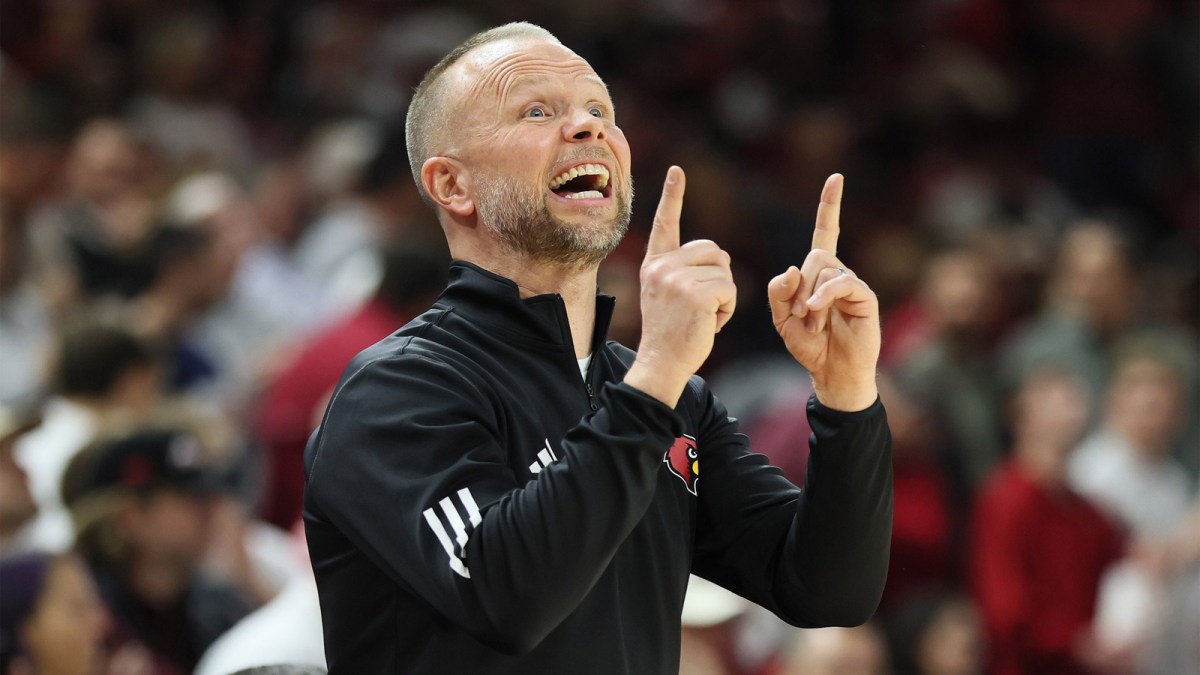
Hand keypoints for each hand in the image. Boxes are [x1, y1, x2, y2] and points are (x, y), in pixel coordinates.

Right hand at [625, 166, 736, 406]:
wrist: (661, 363)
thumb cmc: (671, 335)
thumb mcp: (667, 296)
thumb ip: (682, 272)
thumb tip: (715, 256)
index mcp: (655, 265)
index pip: (666, 224)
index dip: (673, 197)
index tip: (677, 171)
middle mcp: (663, 266)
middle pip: (713, 250)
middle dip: (719, 276)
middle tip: (704, 306)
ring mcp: (678, 278)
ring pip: (724, 271)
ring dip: (725, 296)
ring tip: (704, 317)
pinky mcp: (697, 293)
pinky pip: (730, 289)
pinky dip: (728, 309)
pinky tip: (710, 324)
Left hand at [768, 174, 879, 410]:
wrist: (832, 372)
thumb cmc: (809, 346)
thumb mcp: (782, 319)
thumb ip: (779, 293)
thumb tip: (790, 269)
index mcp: (818, 274)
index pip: (825, 232)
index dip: (830, 206)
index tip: (836, 178)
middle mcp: (837, 273)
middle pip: (814, 255)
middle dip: (799, 286)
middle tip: (797, 315)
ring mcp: (852, 284)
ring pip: (824, 268)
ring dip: (810, 297)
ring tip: (811, 323)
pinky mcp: (864, 297)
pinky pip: (841, 281)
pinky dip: (823, 295)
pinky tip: (817, 311)